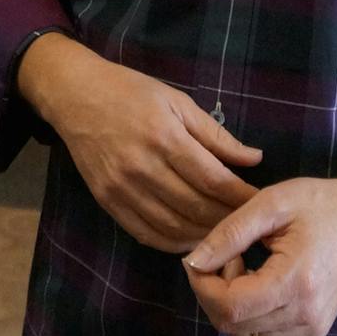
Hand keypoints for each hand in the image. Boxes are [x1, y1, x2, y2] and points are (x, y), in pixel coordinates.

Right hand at [17, 34, 261, 252]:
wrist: (75, 96)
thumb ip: (216, 135)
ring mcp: (122, 188)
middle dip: (228, 218)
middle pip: (196, 208)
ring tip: (225, 232)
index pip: (212, 179)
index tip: (261, 202)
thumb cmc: (130, 92)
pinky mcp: (107, 201)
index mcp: (164, 137)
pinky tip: (191, 238)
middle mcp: (142, 167)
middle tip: (248, 222)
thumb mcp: (177, 101)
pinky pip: (146, 234)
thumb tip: (254, 160)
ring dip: (204, 235)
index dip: (240, 196)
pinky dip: (173, 243)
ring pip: (173, 227)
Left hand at [181, 172, 336, 335]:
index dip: (202, 286)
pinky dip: (248, 314)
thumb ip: (228, 234)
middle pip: (232, 326)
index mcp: (296, 283)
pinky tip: (255, 283)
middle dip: (212, 294)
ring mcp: (312, 329)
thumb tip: (192, 262)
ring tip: (241, 267)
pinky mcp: (314, 331)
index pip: (229, 307)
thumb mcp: (270, 204)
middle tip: (224, 257)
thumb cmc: (319, 203)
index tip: (200, 258)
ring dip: (229, 305)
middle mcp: (306, 316)